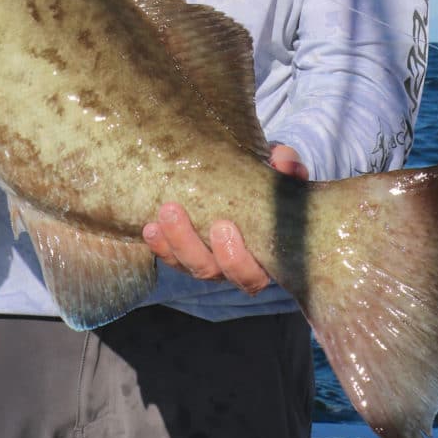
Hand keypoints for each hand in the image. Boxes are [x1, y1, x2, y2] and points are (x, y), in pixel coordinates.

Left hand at [141, 147, 308, 295]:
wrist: (252, 184)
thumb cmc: (273, 185)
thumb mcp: (284, 174)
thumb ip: (287, 168)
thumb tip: (283, 161)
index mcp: (265, 256)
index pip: (252, 275)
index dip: (236, 259)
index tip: (222, 227)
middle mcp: (235, 267)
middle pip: (213, 272)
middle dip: (193, 246)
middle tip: (176, 212)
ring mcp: (210, 261)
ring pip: (189, 266)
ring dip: (173, 242)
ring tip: (163, 213)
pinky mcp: (186, 252)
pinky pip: (171, 256)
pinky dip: (160, 244)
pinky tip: (150, 227)